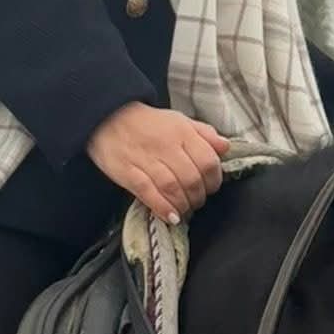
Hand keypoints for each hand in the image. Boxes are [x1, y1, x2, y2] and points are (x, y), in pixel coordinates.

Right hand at [86, 103, 229, 224]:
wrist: (108, 117)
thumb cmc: (148, 123)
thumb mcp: (179, 121)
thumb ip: (204, 134)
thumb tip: (225, 148)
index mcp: (182, 132)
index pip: (208, 161)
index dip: (214, 180)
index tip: (211, 187)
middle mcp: (166, 145)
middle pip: (192, 178)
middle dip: (199, 196)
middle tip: (197, 201)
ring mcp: (146, 159)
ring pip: (172, 188)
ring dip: (183, 204)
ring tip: (185, 209)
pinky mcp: (127, 172)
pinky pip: (148, 193)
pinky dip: (162, 207)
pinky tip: (170, 216)